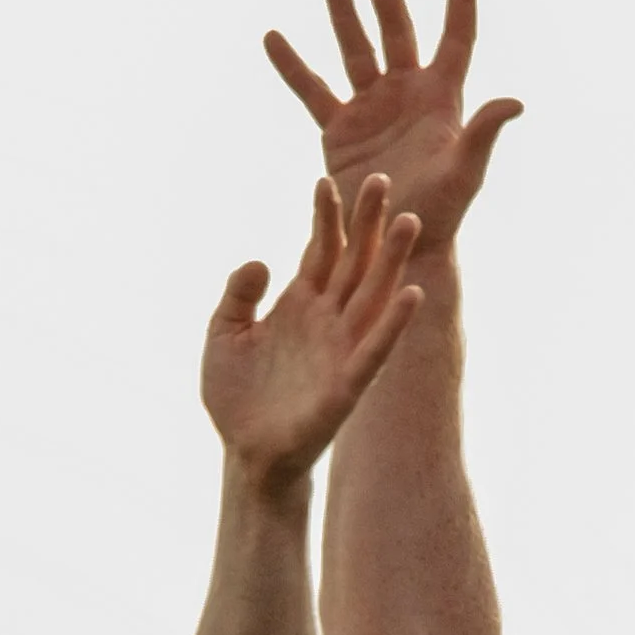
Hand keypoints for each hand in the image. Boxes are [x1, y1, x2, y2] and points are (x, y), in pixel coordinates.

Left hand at [203, 177, 422, 489]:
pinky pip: (376, 349)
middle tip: (382, 180)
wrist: (246, 454)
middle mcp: (326, 320)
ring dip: (392, 260)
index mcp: (299, 304)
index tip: (325, 180)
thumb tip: (259, 261)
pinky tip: (412, 294)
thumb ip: (237, 295)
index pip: (319, 250)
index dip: (324, 217)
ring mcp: (340, 349)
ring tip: (409, 222)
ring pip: (373, 295)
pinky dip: (394, 323)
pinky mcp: (348, 384)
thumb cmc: (237, 398)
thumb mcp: (223, 334)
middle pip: (354, 261)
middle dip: (367, 222)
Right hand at [265, 0, 521, 255]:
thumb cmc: (439, 214)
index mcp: (442, 98)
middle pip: (396, 28)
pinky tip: (273, 37)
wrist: (394, 247)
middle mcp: (406, 94)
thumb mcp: (465, 173)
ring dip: (343, 12)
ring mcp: (371, 109)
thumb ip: (484, 133)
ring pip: (354, 49)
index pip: (456, 36)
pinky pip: (312, 90)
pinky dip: (292, 66)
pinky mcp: (339, 131)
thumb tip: (516, 101)